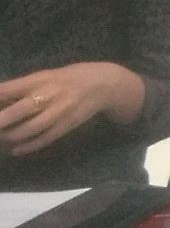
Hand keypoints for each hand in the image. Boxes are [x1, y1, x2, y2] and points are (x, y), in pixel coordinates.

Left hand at [0, 62, 143, 155]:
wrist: (102, 84)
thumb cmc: (66, 79)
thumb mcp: (44, 77)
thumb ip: (21, 89)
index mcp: (40, 79)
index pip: (9, 89)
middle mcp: (49, 94)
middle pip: (21, 109)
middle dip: (3, 120)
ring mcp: (60, 110)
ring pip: (32, 128)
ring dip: (13, 136)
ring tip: (4, 139)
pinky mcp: (68, 124)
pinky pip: (46, 138)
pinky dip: (29, 146)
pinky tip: (17, 150)